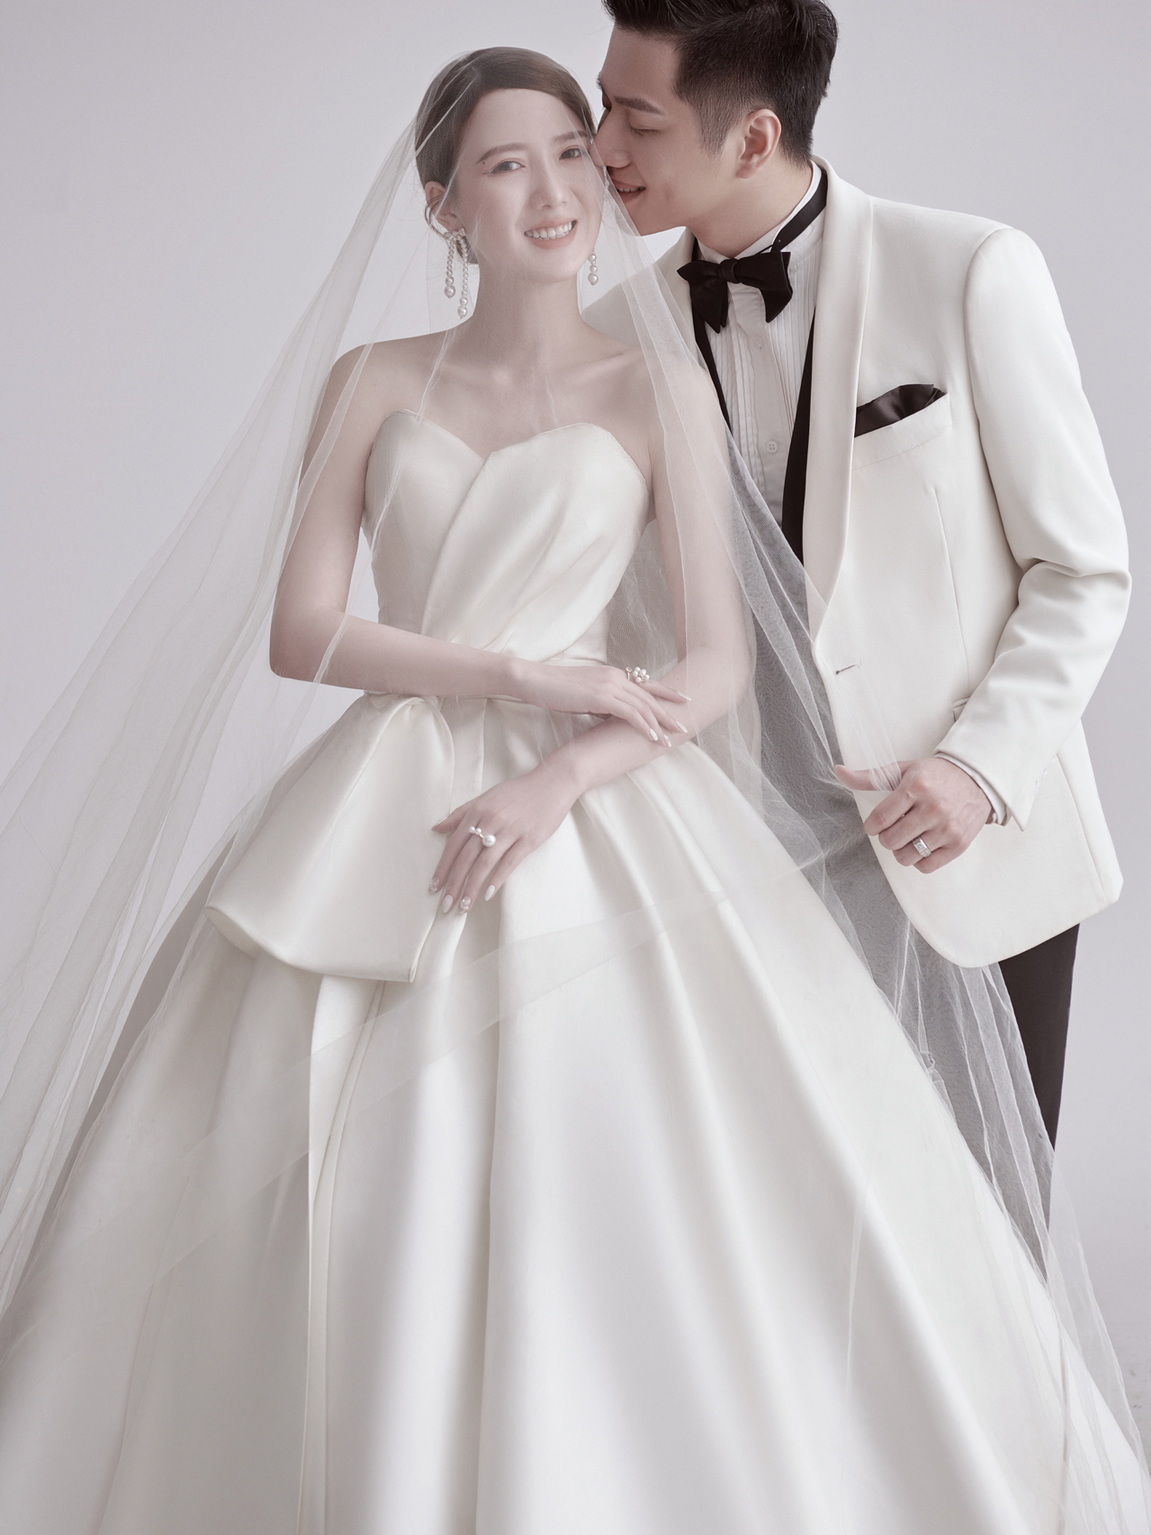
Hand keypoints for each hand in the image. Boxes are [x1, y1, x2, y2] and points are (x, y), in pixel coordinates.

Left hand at [430, 760, 579, 911]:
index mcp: (477, 811)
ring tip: (464, 907)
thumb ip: (461, 814)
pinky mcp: (529, 839)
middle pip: (466, 858)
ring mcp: (510, 831)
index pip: (454, 845)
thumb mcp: (486, 798)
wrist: (552, 783)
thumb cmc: (518, 792)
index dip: (443, 867)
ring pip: (484, 864)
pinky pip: (509, 863)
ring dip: (471, 887)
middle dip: (454, 884)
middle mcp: (490, 821)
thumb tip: (436, 828)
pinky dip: (497, 879)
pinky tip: (487, 894)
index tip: (434, 887)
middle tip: (445, 906)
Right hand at [510, 661, 688, 745]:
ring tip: (671, 738)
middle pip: (650, 696)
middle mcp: (615, 676)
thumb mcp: (585, 693)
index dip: (667, 692)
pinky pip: (630, 713)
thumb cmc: (555, 689)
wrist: (534, 680)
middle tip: (685, 725)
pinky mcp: (601, 696)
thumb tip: (613, 714)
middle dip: (669, 712)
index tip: (683, 699)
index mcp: (613, 674)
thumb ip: (603, 700)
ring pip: (643, 706)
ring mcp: (609, 685)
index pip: (647, 683)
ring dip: (660, 724)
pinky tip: (652, 737)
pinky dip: (644, 726)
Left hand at [835, 757, 992, 872]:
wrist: (976, 779)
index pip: (880, 819)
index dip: (872, 826)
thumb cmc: (935, 775)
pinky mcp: (959, 844)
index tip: (875, 824)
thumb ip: (870, 776)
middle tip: (894, 829)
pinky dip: (919, 861)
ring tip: (908, 838)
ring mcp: (947, 828)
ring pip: (907, 856)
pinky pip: (926, 866)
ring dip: (901, 850)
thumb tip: (838, 771)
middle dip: (886, 838)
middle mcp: (933, 808)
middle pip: (891, 841)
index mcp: (916, 787)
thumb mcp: (903, 770)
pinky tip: (922, 845)